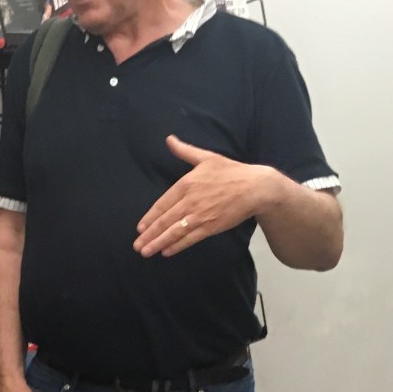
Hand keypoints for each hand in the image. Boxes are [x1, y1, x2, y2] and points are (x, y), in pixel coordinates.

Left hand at [134, 136, 280, 257]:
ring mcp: (200, 215)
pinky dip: (177, 245)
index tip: (140, 228)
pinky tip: (166, 252)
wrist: (256, 187)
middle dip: (149, 235)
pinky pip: (190, 238)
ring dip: (158, 243)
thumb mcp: (207, 157)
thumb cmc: (231, 171)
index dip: (150, 217)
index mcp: (187, 184)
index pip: (162, 204)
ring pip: (174, 231)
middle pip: (165, 220)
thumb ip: (185, 151)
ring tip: (145, 251)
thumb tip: (169, 139)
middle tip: (136, 246)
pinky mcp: (211, 226)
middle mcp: (190, 201)